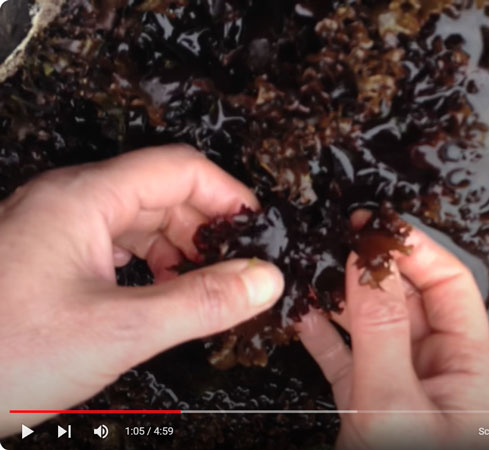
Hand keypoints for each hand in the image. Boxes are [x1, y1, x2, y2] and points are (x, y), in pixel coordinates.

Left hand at [0, 146, 283, 436]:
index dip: (228, 195)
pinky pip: (112, 245)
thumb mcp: (117, 330)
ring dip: (178, 248)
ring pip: (136, 219)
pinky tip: (160, 295)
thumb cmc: (1, 353)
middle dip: (206, 227)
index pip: (179, 169)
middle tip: (238, 271)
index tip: (259, 232)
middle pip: (160, 191)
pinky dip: (148, 264)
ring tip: (205, 288)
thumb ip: (200, 302)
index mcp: (82, 199)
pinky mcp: (44, 259)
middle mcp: (66, 202)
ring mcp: (51, 229)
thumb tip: (265, 280)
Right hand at [297, 220, 488, 449]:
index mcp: (468, 371)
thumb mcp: (394, 403)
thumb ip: (381, 332)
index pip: (451, 288)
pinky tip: (303, 314)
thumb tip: (366, 265)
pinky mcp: (365, 406)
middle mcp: (437, 375)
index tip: (379, 227)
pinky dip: (323, 334)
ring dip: (343, 298)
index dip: (416, 252)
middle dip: (374, 269)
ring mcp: (400, 389)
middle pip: (410, 301)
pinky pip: (345, 357)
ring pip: (373, 326)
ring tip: (317, 268)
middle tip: (344, 238)